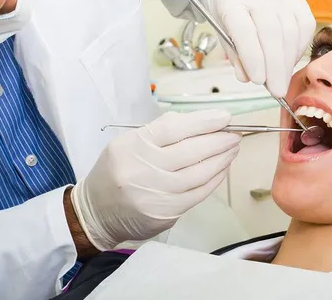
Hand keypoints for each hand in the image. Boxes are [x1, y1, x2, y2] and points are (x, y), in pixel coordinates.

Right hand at [71, 110, 240, 250]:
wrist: (96, 212)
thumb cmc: (116, 171)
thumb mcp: (127, 144)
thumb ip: (159, 134)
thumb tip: (202, 125)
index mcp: (132, 146)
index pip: (173, 128)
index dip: (203, 121)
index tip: (225, 117)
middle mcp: (143, 169)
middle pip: (190, 151)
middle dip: (218, 141)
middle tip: (235, 134)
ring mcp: (155, 194)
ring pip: (198, 174)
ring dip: (221, 160)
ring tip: (232, 149)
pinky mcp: (165, 213)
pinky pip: (197, 194)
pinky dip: (213, 180)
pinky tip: (221, 170)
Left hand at [210, 0, 315, 96]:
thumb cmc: (232, 7)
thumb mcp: (222, 28)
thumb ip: (234, 54)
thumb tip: (247, 77)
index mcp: (231, 0)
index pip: (244, 29)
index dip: (252, 56)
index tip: (258, 80)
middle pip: (271, 32)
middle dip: (275, 66)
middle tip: (276, 90)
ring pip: (291, 31)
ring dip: (287, 62)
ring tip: (281, 81)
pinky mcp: (298, 0)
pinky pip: (304, 27)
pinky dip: (299, 49)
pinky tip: (290, 62)